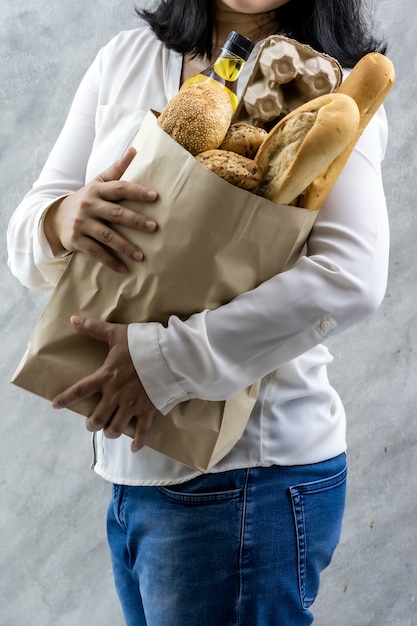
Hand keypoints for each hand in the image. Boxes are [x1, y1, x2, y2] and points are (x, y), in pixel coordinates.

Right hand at [44, 147, 157, 272]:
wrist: (55, 218)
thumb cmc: (86, 199)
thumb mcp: (98, 183)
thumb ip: (117, 169)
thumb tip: (135, 149)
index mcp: (97, 190)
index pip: (119, 188)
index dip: (137, 191)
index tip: (155, 196)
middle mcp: (89, 205)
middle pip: (115, 213)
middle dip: (135, 220)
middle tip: (154, 227)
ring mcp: (82, 224)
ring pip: (107, 236)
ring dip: (125, 246)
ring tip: (141, 256)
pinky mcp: (76, 240)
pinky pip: (96, 253)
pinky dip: (110, 262)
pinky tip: (125, 269)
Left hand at [51, 316, 155, 451]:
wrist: (169, 356)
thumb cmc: (142, 344)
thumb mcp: (116, 334)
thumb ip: (94, 329)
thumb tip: (73, 319)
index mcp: (106, 377)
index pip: (80, 390)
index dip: (65, 399)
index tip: (54, 405)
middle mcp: (116, 395)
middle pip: (97, 419)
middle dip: (92, 424)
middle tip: (93, 422)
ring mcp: (132, 405)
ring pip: (115, 429)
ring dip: (110, 432)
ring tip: (110, 430)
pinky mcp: (148, 410)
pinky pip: (142, 432)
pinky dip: (138, 443)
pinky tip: (133, 448)